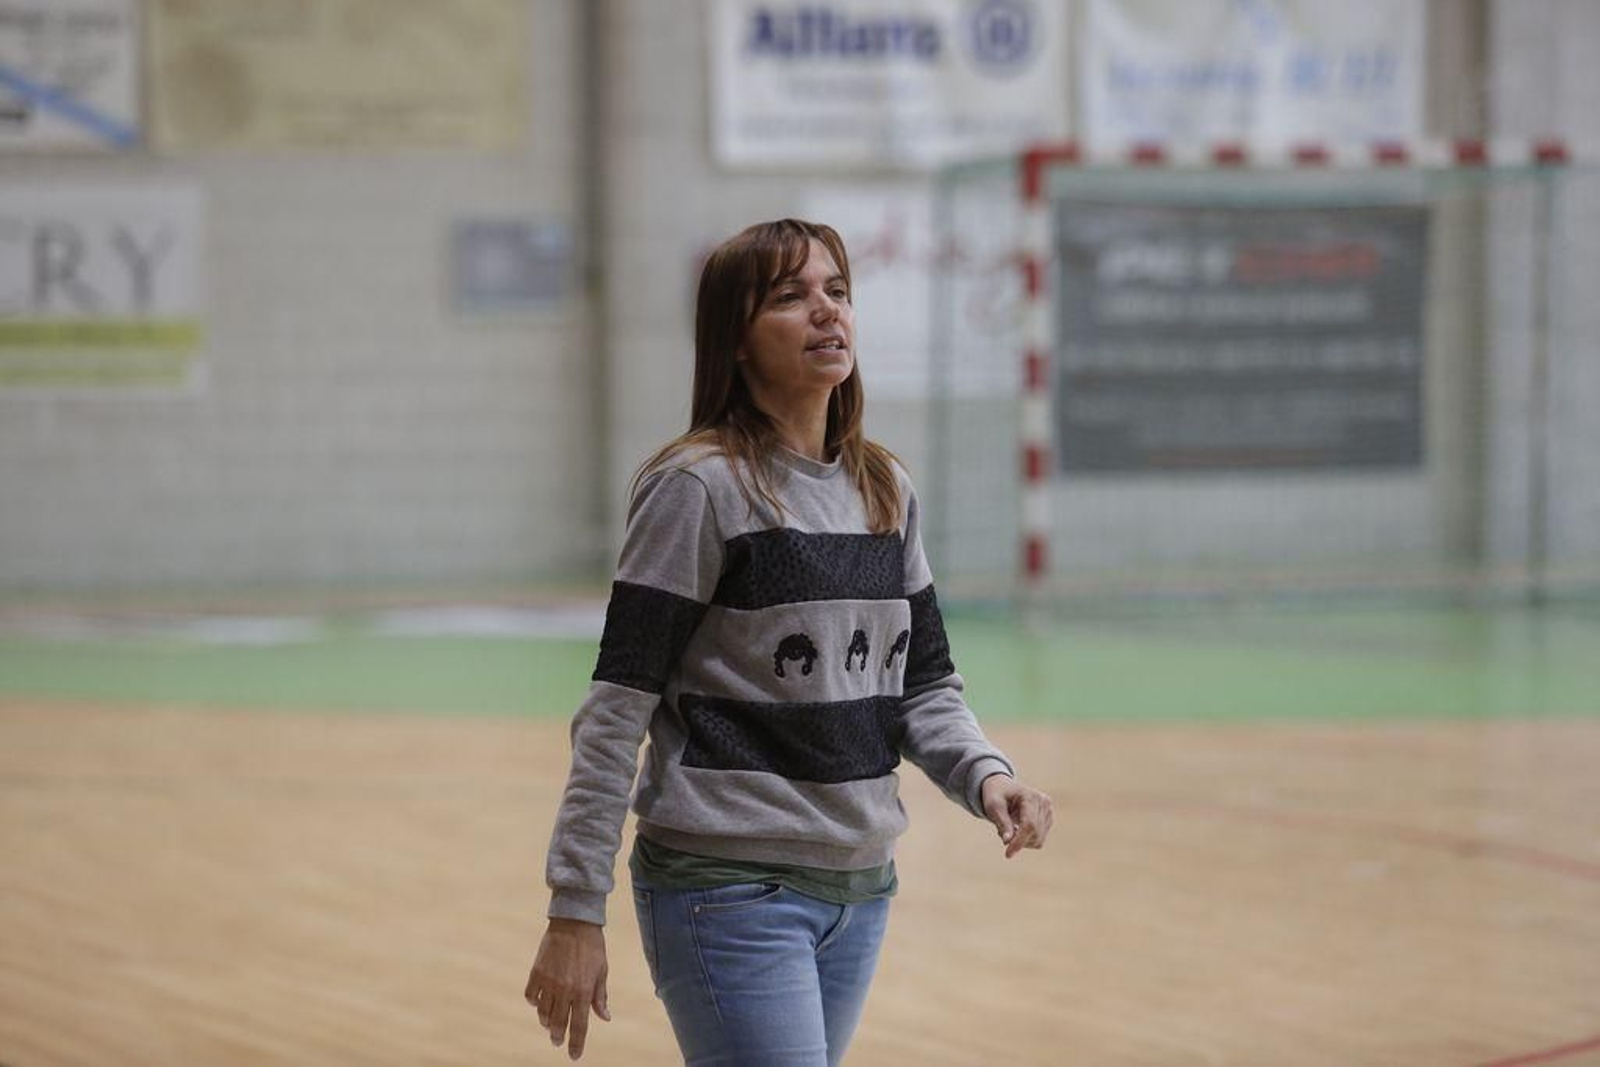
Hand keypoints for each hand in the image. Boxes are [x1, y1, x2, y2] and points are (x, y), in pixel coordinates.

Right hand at [525, 918, 609, 1059]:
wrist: (574, 922)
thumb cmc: (592, 947)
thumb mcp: (602, 971)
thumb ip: (600, 996)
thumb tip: (604, 1017)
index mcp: (584, 991)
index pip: (579, 1025)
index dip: (576, 1043)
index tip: (574, 1056)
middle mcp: (564, 990)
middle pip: (558, 1023)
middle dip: (558, 1036)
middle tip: (558, 1041)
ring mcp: (548, 982)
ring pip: (542, 1012)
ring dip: (546, 1021)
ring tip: (549, 1023)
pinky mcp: (536, 973)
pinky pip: (530, 996)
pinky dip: (533, 1003)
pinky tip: (538, 1002)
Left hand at [981, 774, 1053, 858]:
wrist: (1003, 788)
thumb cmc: (997, 795)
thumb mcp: (993, 806)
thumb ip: (1002, 823)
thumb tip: (1008, 842)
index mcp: (1031, 796)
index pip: (1029, 825)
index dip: (1019, 842)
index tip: (1007, 854)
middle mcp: (1044, 803)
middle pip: (1035, 834)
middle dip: (1017, 841)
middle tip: (1002, 833)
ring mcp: (1049, 812)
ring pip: (1038, 840)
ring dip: (1021, 841)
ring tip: (1008, 828)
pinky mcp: (1049, 820)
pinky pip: (1039, 840)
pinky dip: (1026, 840)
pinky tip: (1017, 829)